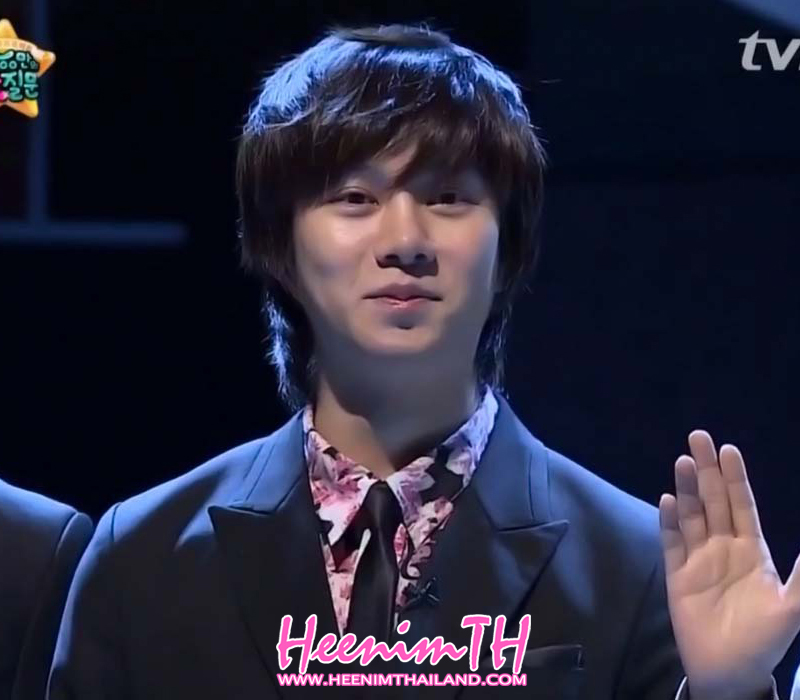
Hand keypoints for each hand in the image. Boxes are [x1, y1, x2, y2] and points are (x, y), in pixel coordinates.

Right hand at [659, 430, 799, 698]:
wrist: (728, 671)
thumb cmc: (764, 639)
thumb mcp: (792, 608)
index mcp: (752, 550)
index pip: (742, 505)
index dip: (735, 478)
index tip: (729, 450)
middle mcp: (723, 546)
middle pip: (713, 500)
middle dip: (706, 470)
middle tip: (699, 437)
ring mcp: (698, 558)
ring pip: (690, 515)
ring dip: (686, 488)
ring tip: (682, 461)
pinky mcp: (677, 574)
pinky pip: (671, 541)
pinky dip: (668, 521)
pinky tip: (667, 501)